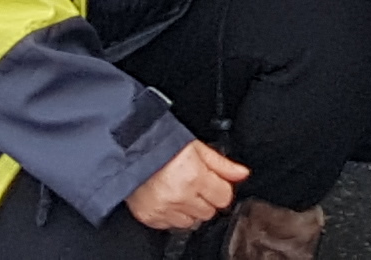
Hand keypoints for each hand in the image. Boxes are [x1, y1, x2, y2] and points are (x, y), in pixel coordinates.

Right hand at [124, 137, 249, 231]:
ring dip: (190, 209)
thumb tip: (242, 173)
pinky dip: (172, 215)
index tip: (213, 182)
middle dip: (206, 199)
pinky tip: (168, 198)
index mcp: (194, 176)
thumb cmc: (161, 144)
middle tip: (194, 184)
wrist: (128, 150)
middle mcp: (180, 196)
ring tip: (180, 190)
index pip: (224, 197)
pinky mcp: (150, 217)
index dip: (220, 188)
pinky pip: (171, 226)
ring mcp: (164, 209)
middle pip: (209, 212)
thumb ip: (221, 164)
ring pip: (192, 222)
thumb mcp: (196, 147)